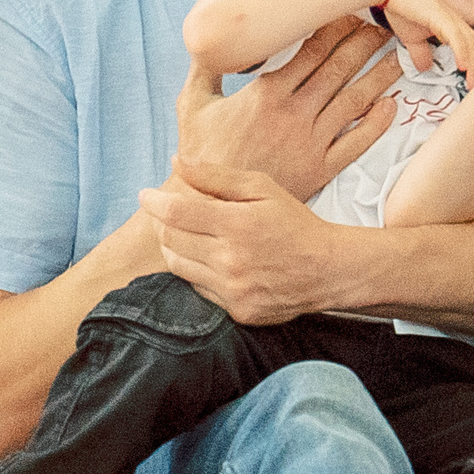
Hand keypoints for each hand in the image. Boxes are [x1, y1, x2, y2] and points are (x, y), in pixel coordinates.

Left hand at [139, 155, 356, 324]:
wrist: (328, 269)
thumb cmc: (294, 223)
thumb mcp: (262, 188)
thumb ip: (217, 176)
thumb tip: (177, 162)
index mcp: (238, 224)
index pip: (177, 213)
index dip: (154, 202)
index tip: (145, 195)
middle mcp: (231, 260)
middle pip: (171, 241)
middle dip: (162, 223)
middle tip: (166, 213)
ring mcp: (233, 289)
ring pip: (179, 267)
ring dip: (173, 248)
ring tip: (182, 234)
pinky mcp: (237, 311)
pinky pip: (198, 289)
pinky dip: (195, 271)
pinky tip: (207, 258)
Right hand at [177, 10, 401, 201]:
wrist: (209, 206)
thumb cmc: (199, 153)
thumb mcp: (192, 103)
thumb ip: (204, 66)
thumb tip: (207, 37)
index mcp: (266, 94)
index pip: (310, 50)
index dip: (335, 27)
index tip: (351, 10)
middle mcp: (294, 114)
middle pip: (338, 69)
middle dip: (364, 43)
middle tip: (385, 24)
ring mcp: (310, 143)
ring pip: (354, 102)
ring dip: (379, 77)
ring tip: (400, 56)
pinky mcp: (319, 170)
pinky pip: (356, 144)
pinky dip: (376, 125)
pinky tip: (391, 106)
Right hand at [376, 0, 473, 74]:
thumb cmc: (401, 7)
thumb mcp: (412, 38)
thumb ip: (420, 52)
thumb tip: (425, 67)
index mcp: (452, 27)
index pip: (473, 48)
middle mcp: (456, 22)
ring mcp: (450, 19)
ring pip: (470, 45)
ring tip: (473, 83)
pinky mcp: (442, 17)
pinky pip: (457, 37)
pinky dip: (462, 52)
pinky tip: (463, 66)